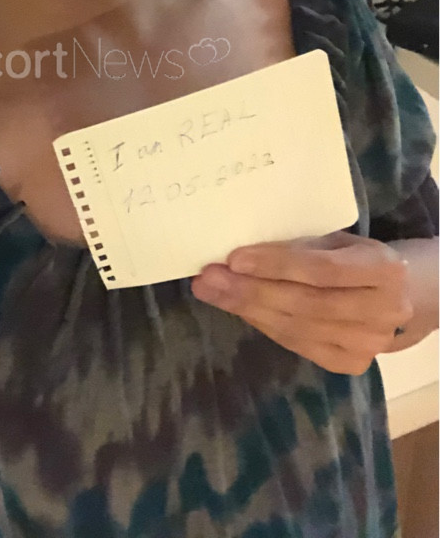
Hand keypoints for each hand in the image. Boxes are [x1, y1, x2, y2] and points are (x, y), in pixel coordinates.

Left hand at [191, 230, 412, 374]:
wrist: (397, 296)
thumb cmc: (354, 257)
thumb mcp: (337, 241)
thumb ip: (299, 248)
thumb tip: (237, 255)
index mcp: (384, 269)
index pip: (322, 270)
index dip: (276, 265)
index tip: (234, 259)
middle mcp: (382, 311)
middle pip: (305, 303)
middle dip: (250, 291)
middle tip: (208, 278)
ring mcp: (368, 344)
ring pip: (296, 327)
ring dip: (247, 309)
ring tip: (212, 291)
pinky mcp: (350, 363)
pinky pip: (296, 344)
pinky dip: (263, 324)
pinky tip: (238, 309)